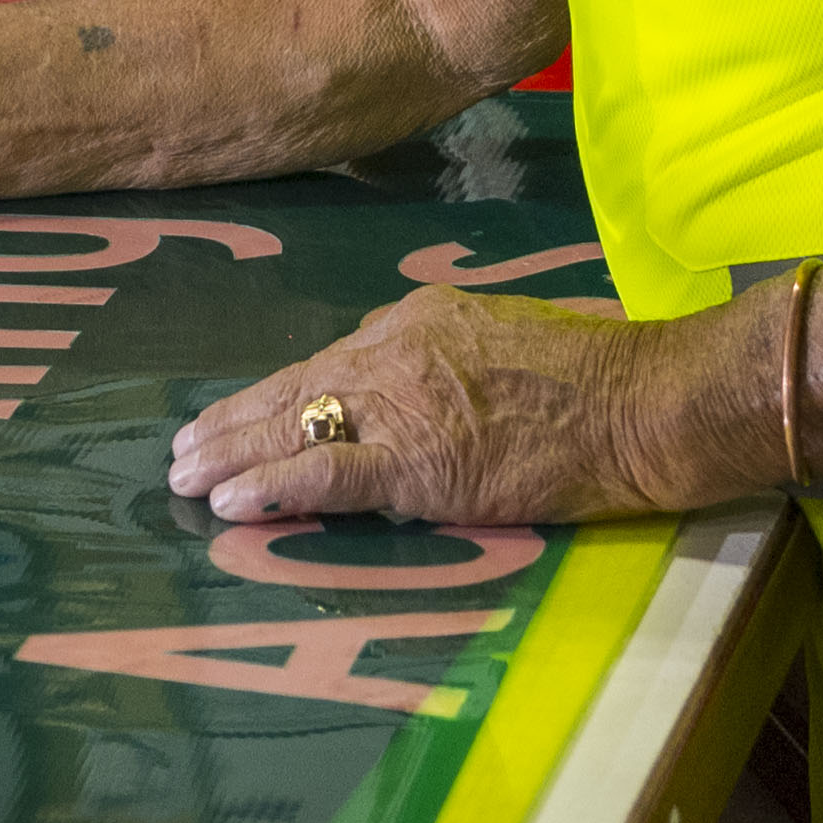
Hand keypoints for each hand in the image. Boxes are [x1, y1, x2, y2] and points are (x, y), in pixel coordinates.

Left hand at [167, 281, 753, 531]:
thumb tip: (412, 385)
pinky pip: (329, 475)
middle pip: (296, 388)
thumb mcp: (503, 338)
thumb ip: (447, 359)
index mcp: (419, 320)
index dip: (273, 394)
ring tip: (185, 478)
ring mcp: (406, 404)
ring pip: (297, 427)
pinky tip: (232, 501)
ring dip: (233, 455)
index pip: (327, 361)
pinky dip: (275, 488)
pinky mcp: (422, 460)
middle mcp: (398, 350)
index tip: (232, 414)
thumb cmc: (595, 375)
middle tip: (180, 451)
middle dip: (233, 422)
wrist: (641, 401)